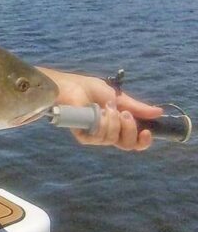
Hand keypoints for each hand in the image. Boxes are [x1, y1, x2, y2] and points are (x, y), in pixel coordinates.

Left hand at [44, 70, 162, 150]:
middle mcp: (108, 133)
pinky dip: (102, 124)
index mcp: (118, 125)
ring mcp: (95, 136)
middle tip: (124, 114)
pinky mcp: (84, 136)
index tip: (147, 132)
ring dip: (113, 121)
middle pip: (127, 144)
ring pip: (113, 139)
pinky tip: (98, 113)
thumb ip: (136, 107)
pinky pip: (100, 138)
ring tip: (106, 107)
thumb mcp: (118, 97)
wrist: (72, 86)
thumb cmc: (90, 89)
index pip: (134, 142)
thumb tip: (159, 112)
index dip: (143, 141)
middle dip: (130, 128)